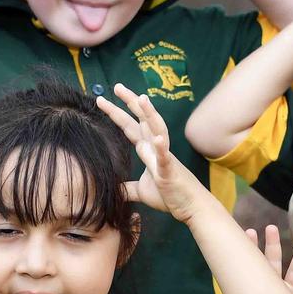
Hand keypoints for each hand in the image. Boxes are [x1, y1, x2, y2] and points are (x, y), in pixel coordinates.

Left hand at [96, 83, 207, 221]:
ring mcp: (164, 157)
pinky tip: (157, 138)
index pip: (129, 127)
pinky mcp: (170, 171)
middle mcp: (156, 147)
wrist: (191, 207)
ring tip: (142, 99)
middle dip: (130, 102)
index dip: (117, 113)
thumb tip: (113, 190)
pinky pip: (166, 158)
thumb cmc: (169, 195)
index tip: (102, 100)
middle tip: (117, 86)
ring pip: (157, 130)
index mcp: (148, 150)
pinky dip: (162, 148)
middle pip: (142, 120)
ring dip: (150, 114)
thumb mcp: (141, 191)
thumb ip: (127, 188)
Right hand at [211, 225, 292, 293]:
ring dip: (252, 249)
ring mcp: (253, 292)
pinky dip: (232, 264)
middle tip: (271, 228)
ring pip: (254, 267)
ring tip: (250, 231)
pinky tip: (230, 250)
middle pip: (272, 264)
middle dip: (272, 246)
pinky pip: (235, 280)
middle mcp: (270, 291)